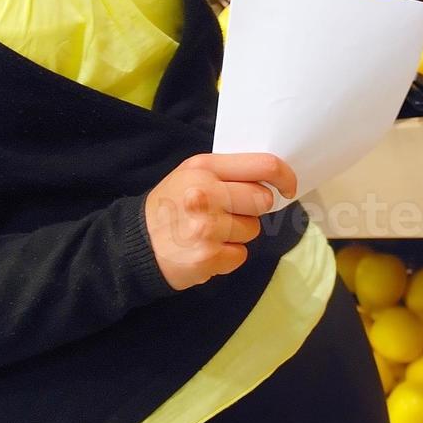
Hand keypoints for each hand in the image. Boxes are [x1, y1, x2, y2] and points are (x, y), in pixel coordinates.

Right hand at [144, 153, 296, 290]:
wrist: (135, 245)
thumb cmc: (171, 205)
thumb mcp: (191, 174)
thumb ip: (228, 172)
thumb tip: (272, 178)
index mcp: (204, 168)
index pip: (264, 166)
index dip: (284, 177)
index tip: (287, 188)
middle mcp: (205, 194)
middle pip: (262, 200)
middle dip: (251, 209)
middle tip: (228, 213)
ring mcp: (207, 227)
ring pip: (253, 230)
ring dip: (237, 234)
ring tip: (210, 233)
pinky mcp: (208, 257)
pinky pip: (240, 255)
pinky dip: (227, 256)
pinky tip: (206, 249)